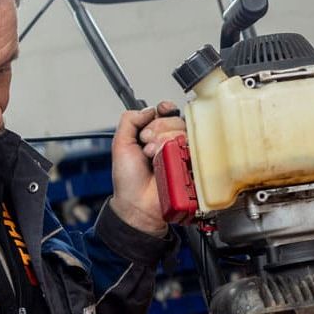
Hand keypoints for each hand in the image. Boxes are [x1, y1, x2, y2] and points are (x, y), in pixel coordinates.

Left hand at [110, 101, 185, 234]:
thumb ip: (129, 120)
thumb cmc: (128, 181)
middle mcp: (170, 143)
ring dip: (164, 142)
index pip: (167, 113)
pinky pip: (192, 149)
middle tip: (146, 146)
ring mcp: (182, 154)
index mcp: (155, 135)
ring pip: (183, 133)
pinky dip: (176, 152)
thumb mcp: (120, 144)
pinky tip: (165, 162)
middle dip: (157, 129)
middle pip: (175, 121)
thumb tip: (148, 109)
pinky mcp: (191, 166)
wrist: (137, 205)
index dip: (165, 110)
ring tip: (152, 156)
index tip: (160, 112)